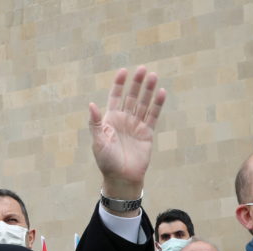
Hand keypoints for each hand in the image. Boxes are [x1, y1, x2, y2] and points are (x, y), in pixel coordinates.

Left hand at [88, 66, 165, 201]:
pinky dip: (157, 104)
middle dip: (136, 83)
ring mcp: (136, 125)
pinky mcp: (147, 133)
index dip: (119, 84)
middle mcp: (124, 119)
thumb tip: (91, 104)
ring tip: (153, 76)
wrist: (121, 177)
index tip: (124, 71)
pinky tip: (161, 92)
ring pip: (143, 103)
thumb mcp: (98, 141)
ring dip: (148, 90)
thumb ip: (96, 123)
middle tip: (142, 69)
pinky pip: (153, 115)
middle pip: (131, 97)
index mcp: (110, 120)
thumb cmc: (106, 161)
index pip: (115, 97)